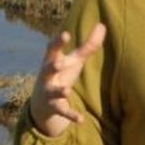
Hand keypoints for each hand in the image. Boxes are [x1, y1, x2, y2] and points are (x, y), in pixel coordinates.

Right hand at [28, 23, 105, 137]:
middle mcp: (48, 76)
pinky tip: (81, 119)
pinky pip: (63, 111)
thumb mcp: (74, 61)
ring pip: (53, 91)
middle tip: (57, 62)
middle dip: (52, 65)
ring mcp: (49, 92)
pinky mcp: (54, 107)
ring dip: (60, 91)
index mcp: (53, 61)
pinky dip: (71, 115)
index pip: (53, 49)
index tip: (65, 34)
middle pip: (48, 68)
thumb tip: (103, 24)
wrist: (42, 103)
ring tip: (67, 91)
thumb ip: (88, 45)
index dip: (58, 42)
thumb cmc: (61, 74)